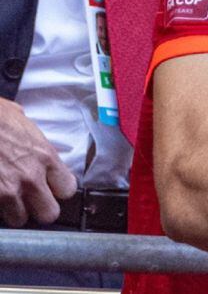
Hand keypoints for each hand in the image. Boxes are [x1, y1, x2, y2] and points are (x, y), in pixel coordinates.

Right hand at [0, 98, 76, 225]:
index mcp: (45, 156)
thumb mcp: (20, 120)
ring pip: (19, 219)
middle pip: (49, 213)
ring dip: (12, 211)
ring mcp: (6, 191)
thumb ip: (32, 140)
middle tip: (28, 200)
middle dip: (38, 208)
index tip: (49, 187)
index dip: (57, 190)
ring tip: (5, 197)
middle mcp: (30, 177)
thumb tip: (32, 142)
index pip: (67, 189)